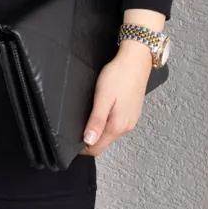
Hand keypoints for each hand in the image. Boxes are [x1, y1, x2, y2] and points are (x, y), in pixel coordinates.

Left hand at [80, 40, 153, 156]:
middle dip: (89, 139)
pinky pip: (117, 124)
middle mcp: (126, 127)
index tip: (71, 139)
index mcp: (117, 125)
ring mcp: (131, 120)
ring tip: (87, 117)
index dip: (83, 148)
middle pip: (104, 142)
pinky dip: (106, 123)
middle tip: (76, 126)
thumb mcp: (102, 98)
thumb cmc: (119, 75)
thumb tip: (89, 141)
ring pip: (110, 134)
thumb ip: (96, 121)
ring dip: (98, 130)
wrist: (136, 60)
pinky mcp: (132, 112)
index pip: (97, 148)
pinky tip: (101, 111)